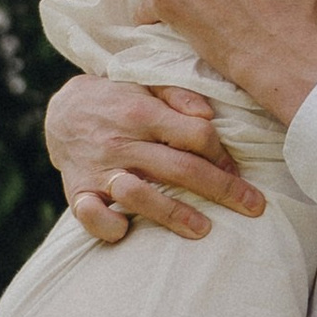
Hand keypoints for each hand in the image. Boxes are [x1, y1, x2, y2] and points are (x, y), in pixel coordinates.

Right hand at [43, 76, 267, 246]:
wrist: (62, 110)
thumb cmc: (119, 101)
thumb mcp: (147, 84)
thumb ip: (179, 95)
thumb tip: (208, 116)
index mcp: (143, 113)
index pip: (196, 136)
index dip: (223, 155)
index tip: (238, 171)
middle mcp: (123, 142)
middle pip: (181, 169)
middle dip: (222, 190)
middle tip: (253, 207)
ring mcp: (100, 170)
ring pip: (141, 195)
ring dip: (174, 214)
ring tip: (204, 230)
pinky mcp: (78, 192)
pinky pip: (91, 216)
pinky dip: (109, 226)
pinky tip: (128, 231)